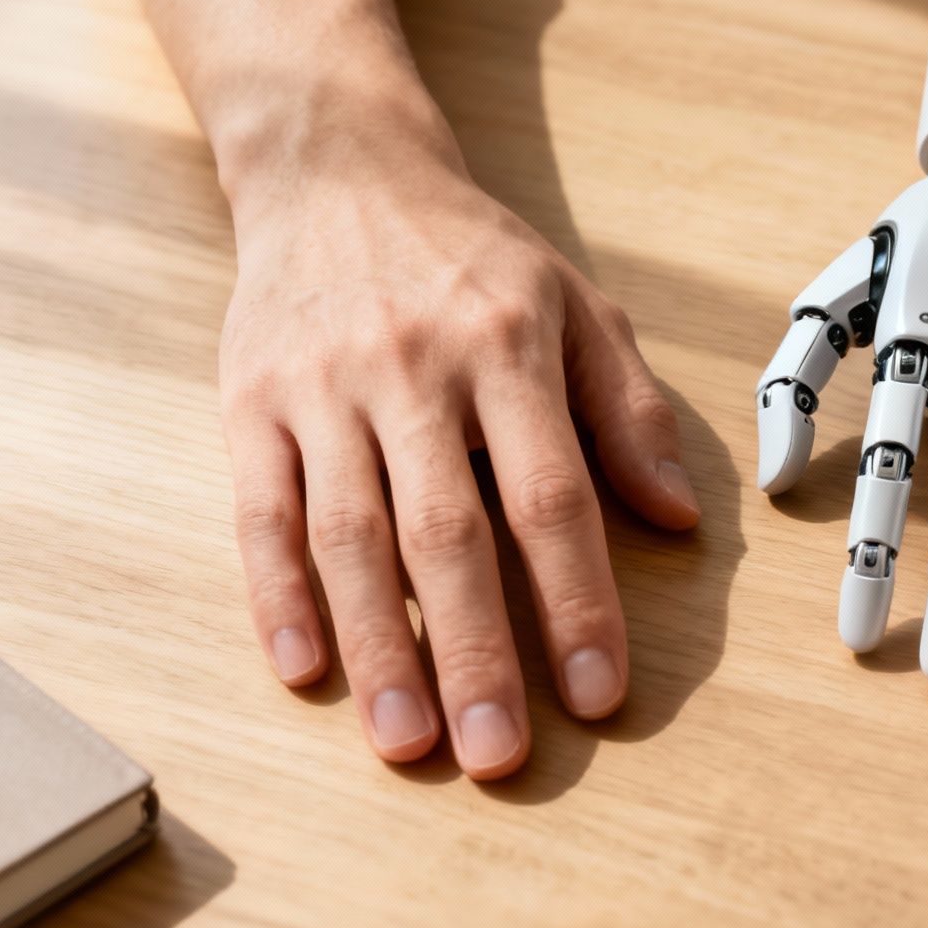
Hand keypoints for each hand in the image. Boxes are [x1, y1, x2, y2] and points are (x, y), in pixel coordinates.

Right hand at [219, 160, 699, 779]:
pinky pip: (260, 511)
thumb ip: (628, 410)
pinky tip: (304, 669)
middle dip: (474, 653)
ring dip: (377, 646)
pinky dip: (277, 594)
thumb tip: (677, 518)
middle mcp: (412, 369)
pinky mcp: (250, 402)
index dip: (575, 599)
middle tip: (497, 757)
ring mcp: (322, 388)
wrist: (335, 170)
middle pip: (445, 532)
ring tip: (405, 742)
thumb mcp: (574, 304)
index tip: (598, 692)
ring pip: (348, 535)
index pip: (550, 494)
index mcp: (506, 346)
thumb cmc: (472, 257)